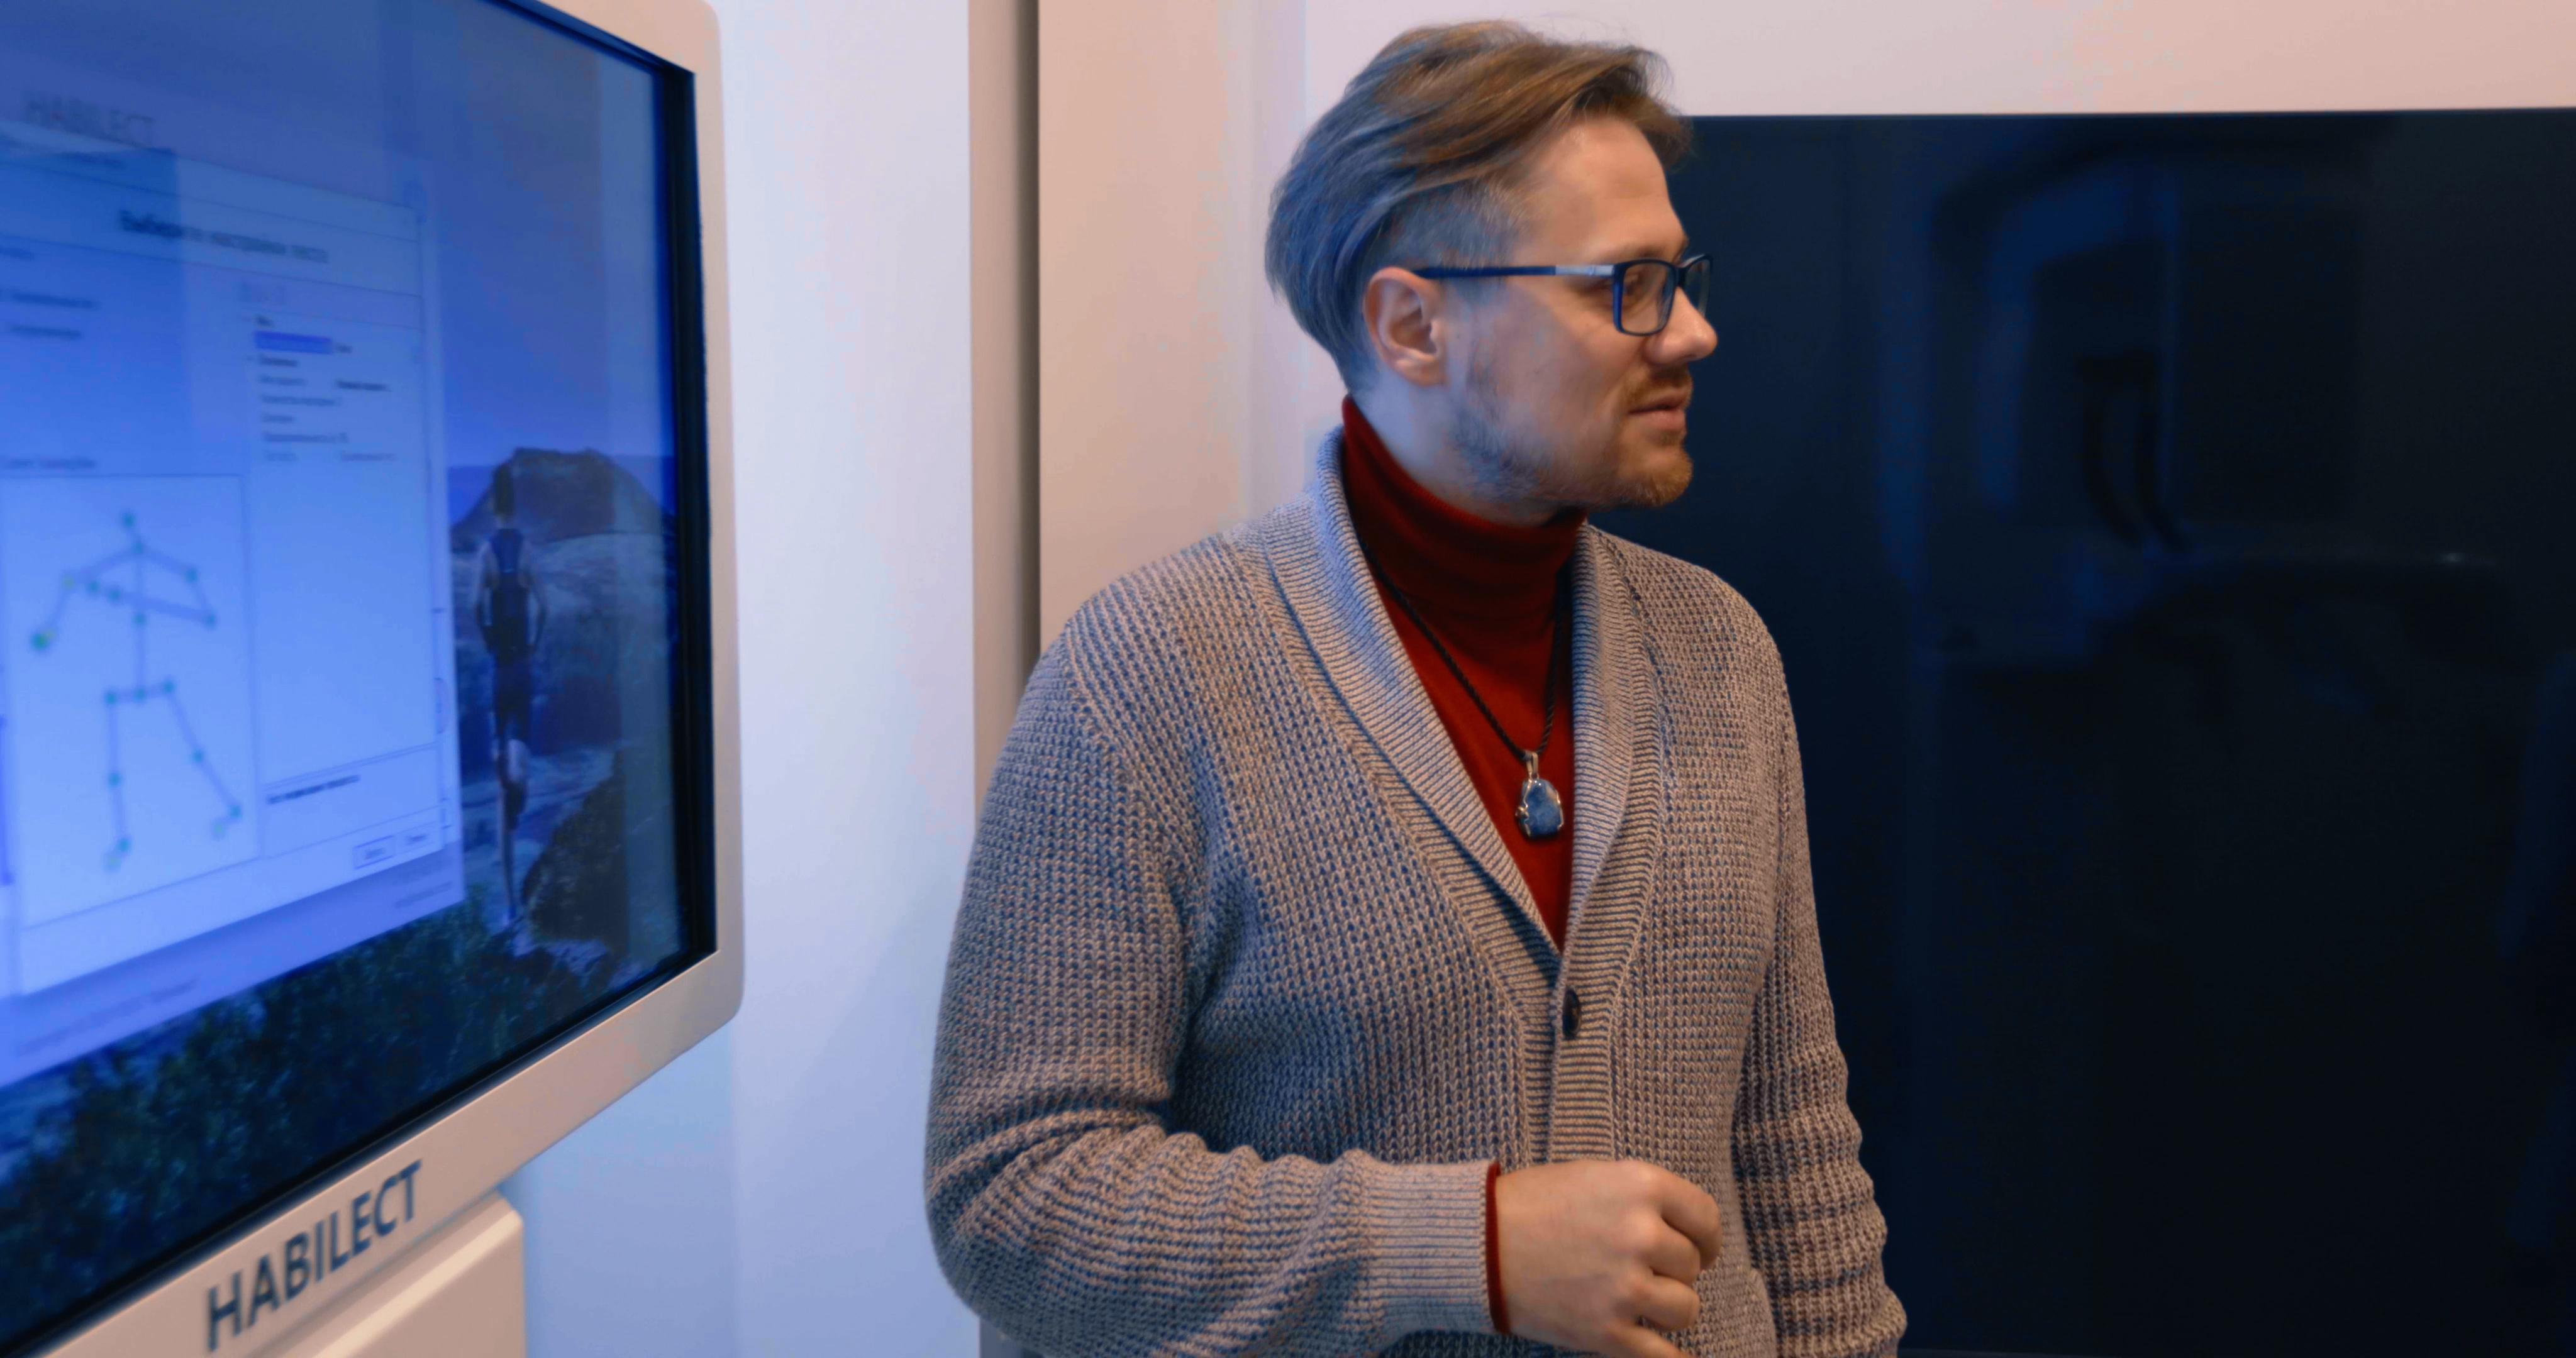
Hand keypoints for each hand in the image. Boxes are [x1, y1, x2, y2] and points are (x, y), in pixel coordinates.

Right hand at [1492, 1159, 1720, 1357]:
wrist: (1475, 1245)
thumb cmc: (1531, 1205)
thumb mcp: (1593, 1177)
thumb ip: (1643, 1199)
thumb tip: (1685, 1234)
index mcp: (1641, 1186)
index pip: (1705, 1219)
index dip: (1705, 1239)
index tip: (1699, 1251)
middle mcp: (1640, 1234)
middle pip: (1691, 1266)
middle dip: (1672, 1271)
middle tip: (1639, 1269)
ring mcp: (1624, 1287)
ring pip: (1685, 1309)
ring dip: (1668, 1309)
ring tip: (1637, 1300)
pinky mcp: (1606, 1332)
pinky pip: (1663, 1357)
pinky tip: (1669, 1354)